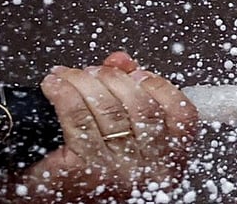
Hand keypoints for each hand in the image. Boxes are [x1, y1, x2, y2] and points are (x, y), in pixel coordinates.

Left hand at [12, 52, 197, 201]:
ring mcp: (115, 171)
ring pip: (109, 109)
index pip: (181, 114)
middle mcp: (148, 171)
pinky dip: (65, 94)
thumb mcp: (125, 138)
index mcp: (169, 162)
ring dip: (85, 82)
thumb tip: (122, 62)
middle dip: (116, 79)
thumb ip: (131, 95)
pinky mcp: (82, 171)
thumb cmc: (91, 175)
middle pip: (142, 107)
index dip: (159, 86)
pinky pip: (77, 118)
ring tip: (69, 75)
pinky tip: (55, 86)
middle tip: (95, 71)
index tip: (137, 73)